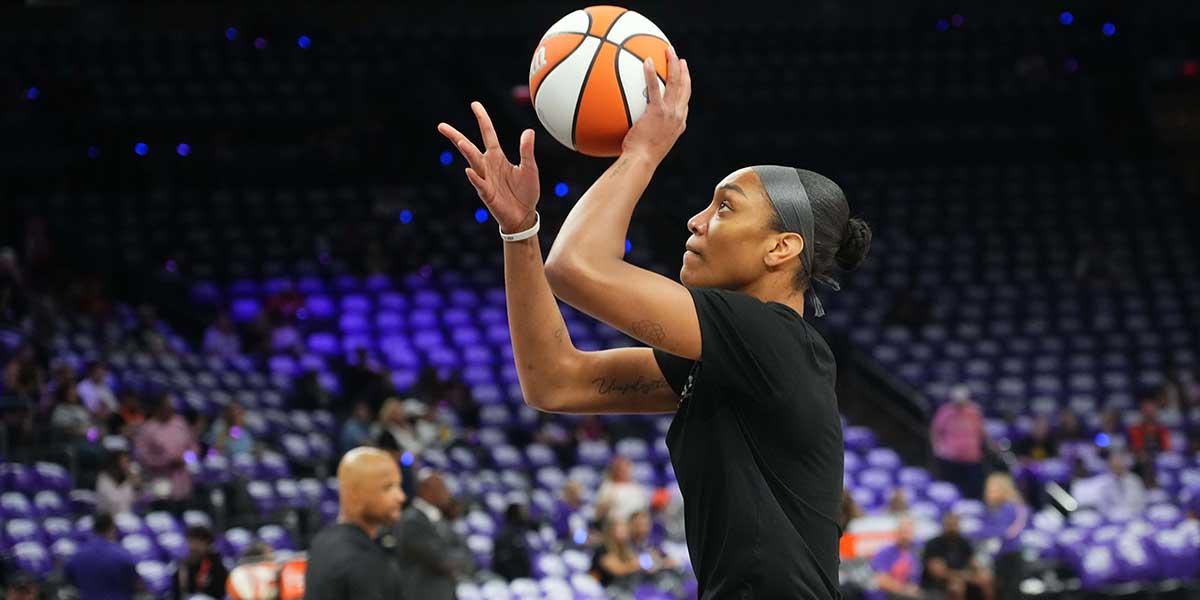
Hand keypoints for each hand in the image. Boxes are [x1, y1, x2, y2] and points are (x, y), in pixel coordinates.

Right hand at [437, 102, 539, 233]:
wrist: (523, 215)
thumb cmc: (526, 191)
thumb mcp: (529, 168)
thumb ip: (526, 151)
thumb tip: (528, 131)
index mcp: (497, 156)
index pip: (487, 133)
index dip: (482, 119)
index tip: (474, 104)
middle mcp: (488, 165)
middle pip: (469, 147)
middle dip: (456, 136)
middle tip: (441, 126)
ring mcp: (485, 179)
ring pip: (473, 163)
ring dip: (467, 152)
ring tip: (460, 142)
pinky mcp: (487, 194)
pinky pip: (479, 184)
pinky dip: (475, 177)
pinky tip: (469, 170)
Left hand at [621, 44, 690, 160]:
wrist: (641, 162)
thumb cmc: (640, 158)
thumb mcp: (649, 146)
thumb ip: (647, 132)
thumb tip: (634, 128)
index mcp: (678, 124)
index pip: (685, 102)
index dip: (685, 88)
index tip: (683, 77)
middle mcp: (678, 117)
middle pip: (685, 88)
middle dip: (683, 71)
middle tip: (679, 59)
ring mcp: (670, 113)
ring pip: (676, 83)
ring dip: (674, 64)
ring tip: (668, 50)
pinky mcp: (658, 112)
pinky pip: (655, 88)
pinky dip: (651, 73)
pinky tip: (647, 61)